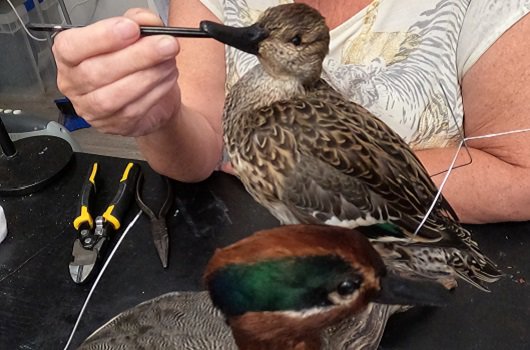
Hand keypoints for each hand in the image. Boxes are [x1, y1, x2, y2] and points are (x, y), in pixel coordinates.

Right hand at [52, 8, 180, 135]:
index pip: (71, 47)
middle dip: (137, 56)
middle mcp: (74, 84)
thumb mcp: (135, 35)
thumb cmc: (133, 64)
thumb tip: (147, 21)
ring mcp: (91, 109)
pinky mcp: (113, 125)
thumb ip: (138, 22)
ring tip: (169, 62)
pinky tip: (167, 78)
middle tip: (165, 45)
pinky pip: (133, 110)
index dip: (101, 37)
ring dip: (148, 76)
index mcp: (69, 56)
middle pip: (96, 72)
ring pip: (115, 95)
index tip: (131, 29)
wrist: (152, 97)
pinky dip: (155, 92)